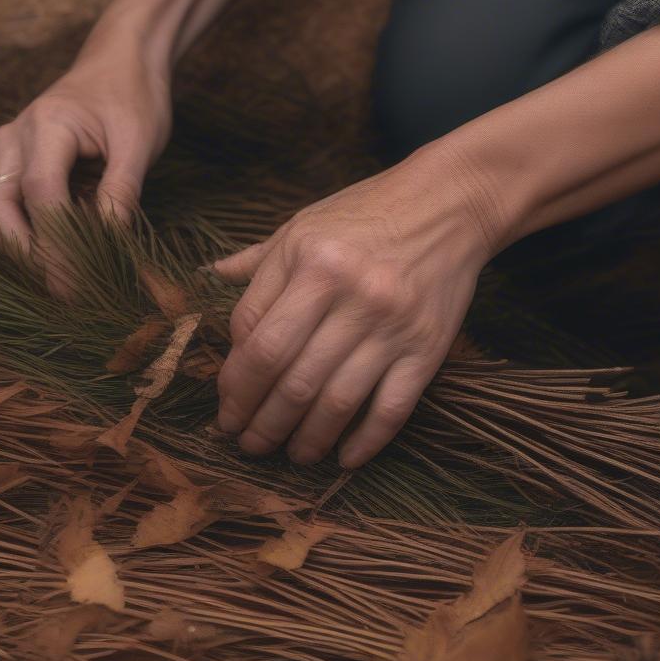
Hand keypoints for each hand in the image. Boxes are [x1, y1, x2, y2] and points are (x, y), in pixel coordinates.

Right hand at [0, 32, 171, 292]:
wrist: (119, 63)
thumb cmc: (133, 98)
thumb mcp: (139, 144)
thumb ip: (122, 193)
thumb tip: (110, 245)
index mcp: (47, 124)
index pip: (41, 195)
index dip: (56, 245)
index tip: (77, 285)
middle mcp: (14, 135)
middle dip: (24, 253)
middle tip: (61, 294)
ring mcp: (5, 146)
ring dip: (20, 245)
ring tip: (59, 280)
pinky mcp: (8, 159)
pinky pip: (3, 201)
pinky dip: (23, 230)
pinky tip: (55, 254)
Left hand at [211, 147, 499, 466]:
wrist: (450, 202)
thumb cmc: (367, 213)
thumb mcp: (303, 225)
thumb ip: (258, 261)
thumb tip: (208, 278)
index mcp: (311, 262)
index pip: (257, 338)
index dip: (235, 382)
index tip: (228, 405)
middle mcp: (350, 295)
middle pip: (290, 378)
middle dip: (260, 421)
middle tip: (246, 443)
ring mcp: (392, 325)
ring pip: (336, 401)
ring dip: (306, 438)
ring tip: (291, 455)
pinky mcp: (428, 348)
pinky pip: (391, 408)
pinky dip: (366, 441)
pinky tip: (344, 458)